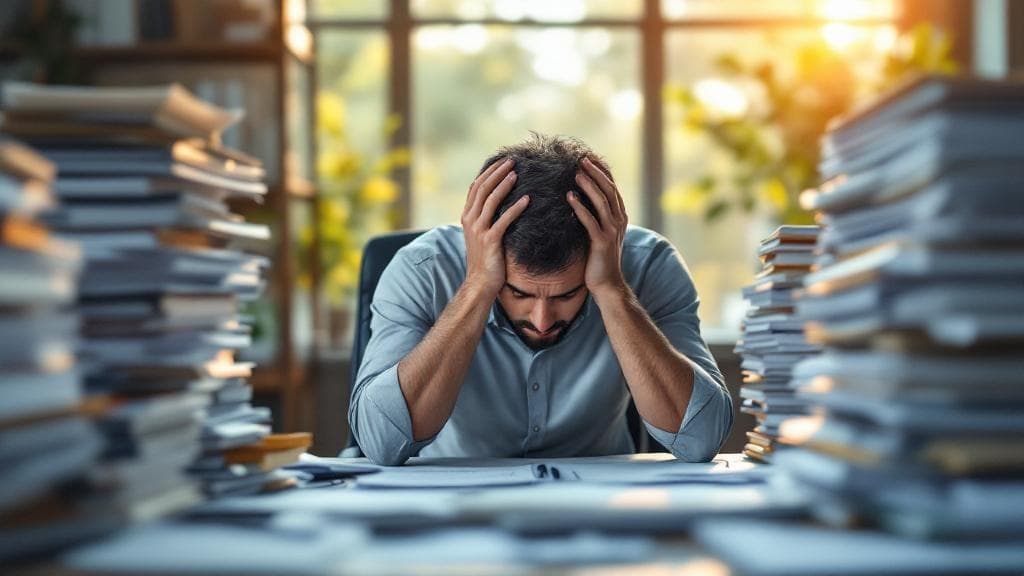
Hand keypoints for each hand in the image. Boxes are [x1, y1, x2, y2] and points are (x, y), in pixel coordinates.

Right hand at [461, 157, 529, 298]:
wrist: (480, 283)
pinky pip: (503, 220)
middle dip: (497, 173)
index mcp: (467, 217)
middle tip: (512, 161)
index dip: (489, 172)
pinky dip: (515, 208)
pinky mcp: (490, 241)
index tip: (502, 161)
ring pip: (491, 200)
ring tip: (517, 173)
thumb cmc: (486, 260)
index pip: (476, 187)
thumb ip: (486, 219)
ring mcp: (479, 230)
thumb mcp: (482, 235)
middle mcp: (470, 220)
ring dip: (504, 185)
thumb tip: (500, 204)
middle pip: (483, 189)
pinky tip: (527, 199)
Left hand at [567, 157, 627, 297]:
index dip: (601, 170)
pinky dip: (580, 207)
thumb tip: (577, 198)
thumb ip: (594, 216)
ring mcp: (612, 231)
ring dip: (588, 185)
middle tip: (581, 158)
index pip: (612, 186)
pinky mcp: (601, 242)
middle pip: (608, 189)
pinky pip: (590, 221)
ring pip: (601, 201)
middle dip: (595, 172)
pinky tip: (569, 197)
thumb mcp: (599, 233)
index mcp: (619, 215)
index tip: (588, 157)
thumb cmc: (598, 259)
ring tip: (576, 172)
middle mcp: (618, 220)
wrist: (607, 284)